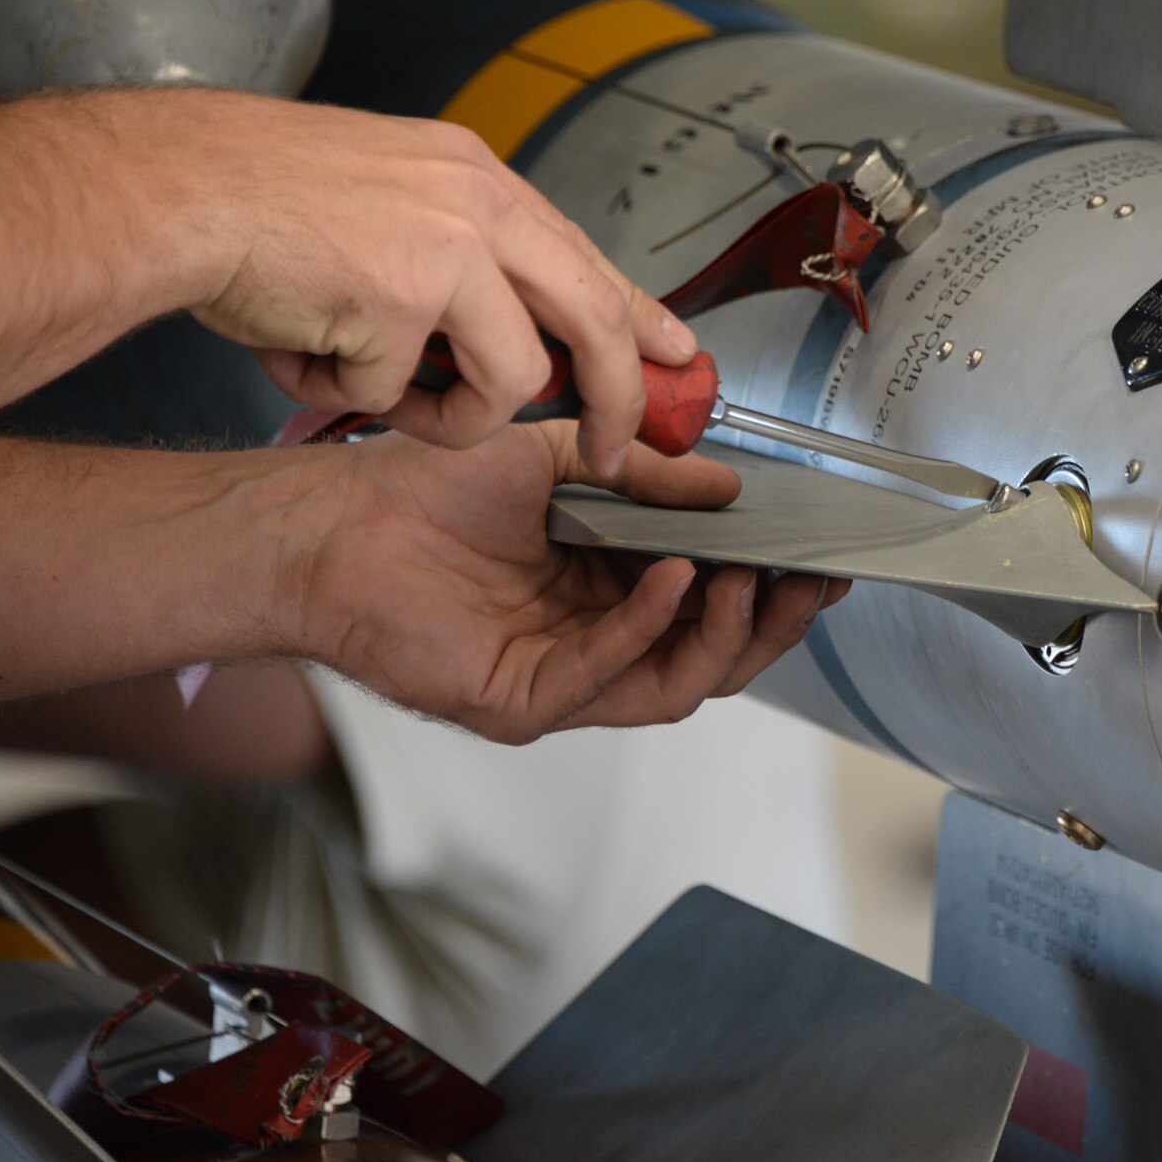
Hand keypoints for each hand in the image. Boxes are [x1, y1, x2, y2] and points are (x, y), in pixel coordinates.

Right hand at [117, 88, 691, 470]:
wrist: (171, 185)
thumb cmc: (257, 196)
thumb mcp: (391, 198)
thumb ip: (462, 251)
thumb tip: (521, 324)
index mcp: (478, 179)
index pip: (588, 258)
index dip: (640, 317)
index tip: (677, 357)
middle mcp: (476, 206)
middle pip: (593, 320)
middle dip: (614, 401)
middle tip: (609, 453)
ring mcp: (441, 250)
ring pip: (506, 380)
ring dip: (444, 413)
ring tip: (372, 388)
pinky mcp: (396, 299)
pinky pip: (397, 394)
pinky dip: (345, 393)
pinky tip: (302, 348)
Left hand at [284, 423, 849, 743]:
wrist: (338, 522)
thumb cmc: (430, 490)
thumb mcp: (562, 460)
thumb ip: (647, 476)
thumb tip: (731, 487)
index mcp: (611, 590)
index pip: (715, 606)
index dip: (775, 587)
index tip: (823, 555)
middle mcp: (596, 641)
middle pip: (713, 657)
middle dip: (772, 622)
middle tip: (810, 579)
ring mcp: (563, 679)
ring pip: (675, 684)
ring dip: (724, 633)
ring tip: (751, 576)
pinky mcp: (523, 701)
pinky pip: (605, 677)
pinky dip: (647, 627)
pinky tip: (673, 578)